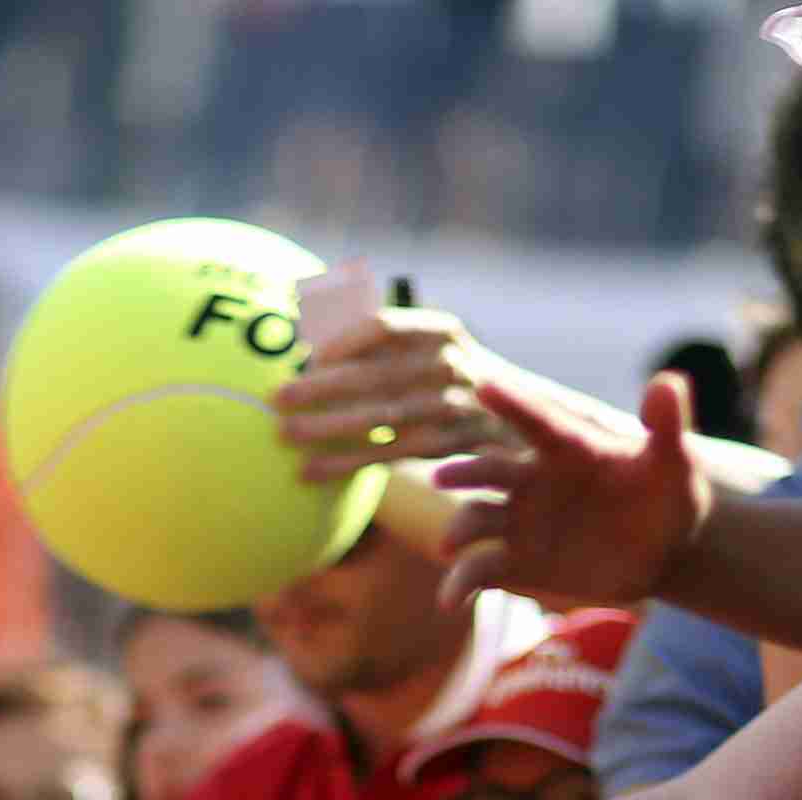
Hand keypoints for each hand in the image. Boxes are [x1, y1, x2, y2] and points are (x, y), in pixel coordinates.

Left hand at [275, 308, 517, 481]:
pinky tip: (310, 471)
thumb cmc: (452, 376)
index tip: (309, 356)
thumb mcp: (435, 345)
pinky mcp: (443, 447)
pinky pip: (385, 455)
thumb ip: (387, 342)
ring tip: (284, 433)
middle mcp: (449, 365)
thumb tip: (312, 339)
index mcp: (441, 330)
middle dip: (322, 387)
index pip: (383, 327)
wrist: (522, 416)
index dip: (342, 342)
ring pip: (378, 417)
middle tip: (278, 396)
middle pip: (375, 374)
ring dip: (327, 427)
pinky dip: (344, 463)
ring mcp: (449, 407)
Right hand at [434, 369, 711, 611]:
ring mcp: (520, 523)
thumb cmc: (667, 495)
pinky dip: (461, 584)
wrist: (662, 551)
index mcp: (568, 448)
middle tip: (444, 478)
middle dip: (465, 474)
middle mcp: (533, 481)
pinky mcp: (517, 563)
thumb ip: (667, 425)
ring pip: (477, 520)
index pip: (537, 423)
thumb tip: (667, 382)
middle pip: (490, 471)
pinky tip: (450, 602)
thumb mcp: (675, 461)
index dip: (513, 405)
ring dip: (460, 530)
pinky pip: (480, 570)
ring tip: (449, 546)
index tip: (485, 386)